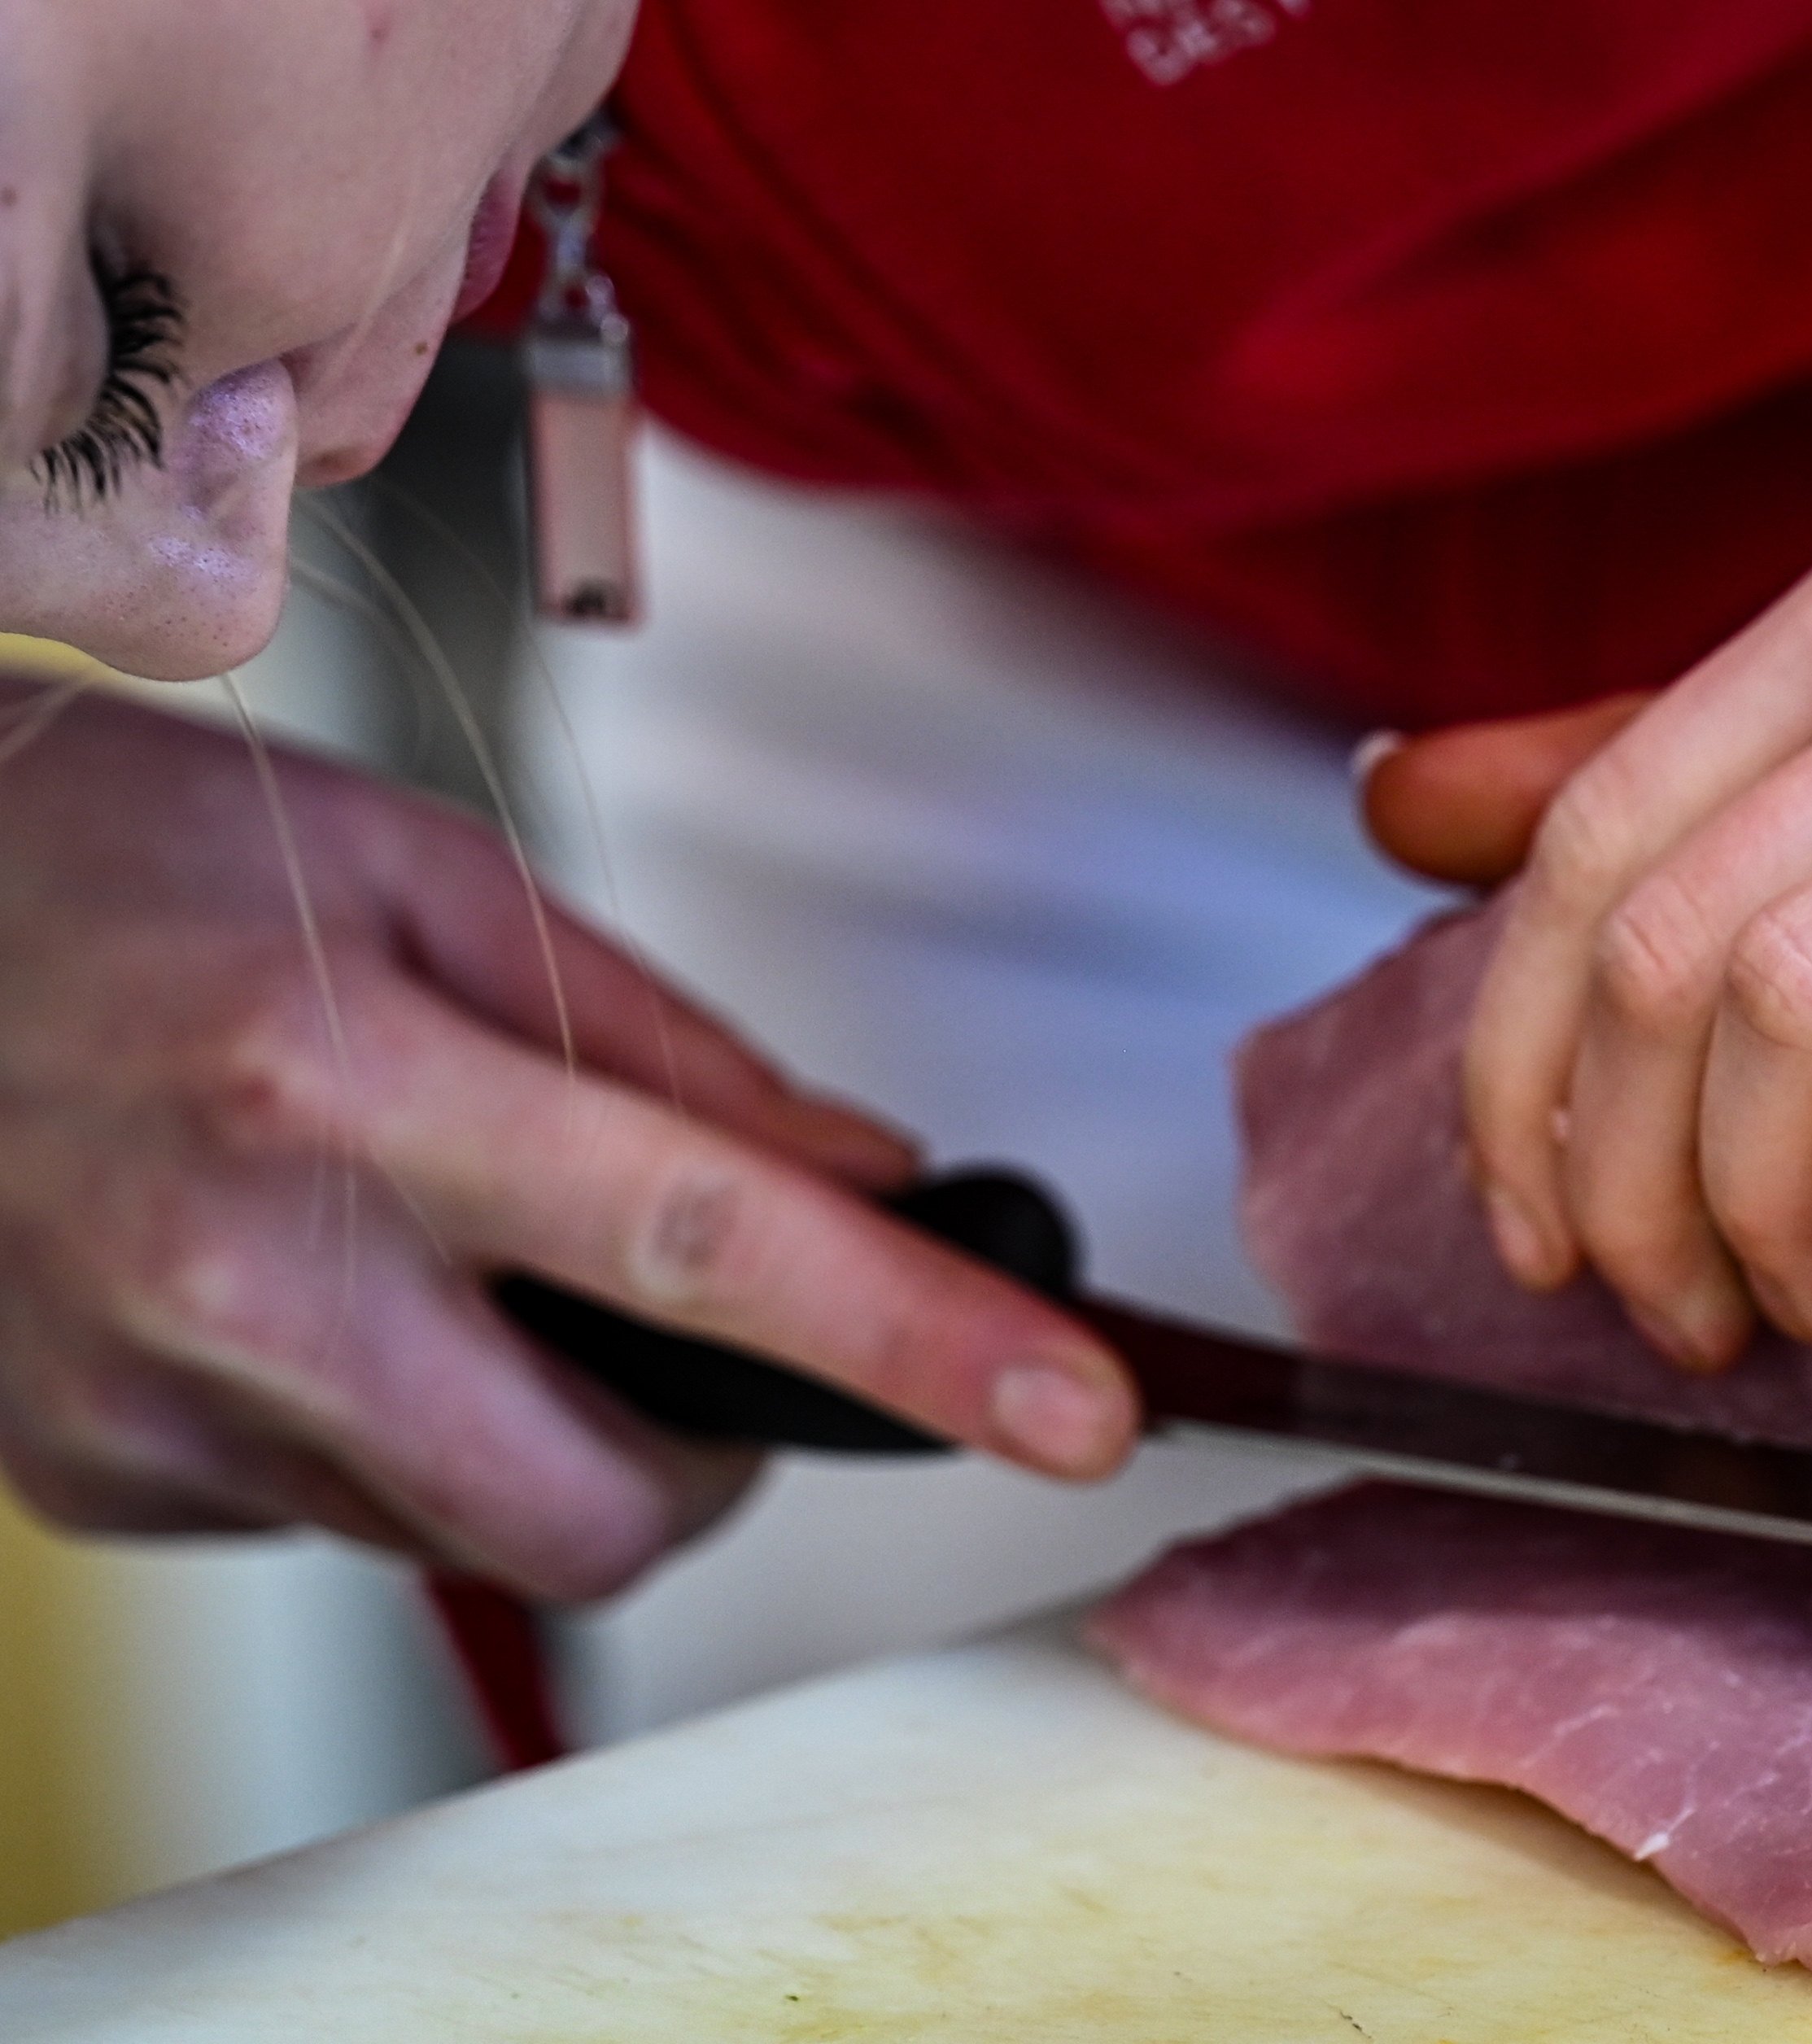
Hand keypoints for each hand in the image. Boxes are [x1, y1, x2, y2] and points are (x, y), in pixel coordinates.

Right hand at [0, 689, 1134, 1598]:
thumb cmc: (132, 860)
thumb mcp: (433, 880)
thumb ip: (671, 1051)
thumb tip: (868, 1180)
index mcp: (349, 1079)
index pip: (707, 1242)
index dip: (919, 1340)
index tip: (1074, 1410)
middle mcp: (243, 1274)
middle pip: (608, 1504)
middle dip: (713, 1457)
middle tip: (703, 1334)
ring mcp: (153, 1406)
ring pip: (477, 1536)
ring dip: (545, 1438)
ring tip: (456, 1263)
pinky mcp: (98, 1480)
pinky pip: (343, 1521)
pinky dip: (399, 1438)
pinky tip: (325, 1298)